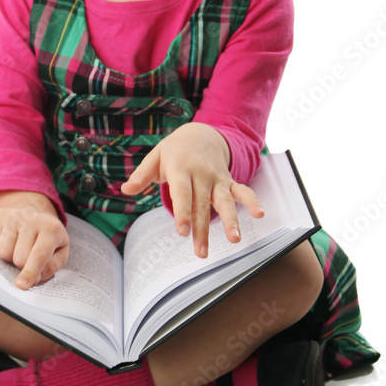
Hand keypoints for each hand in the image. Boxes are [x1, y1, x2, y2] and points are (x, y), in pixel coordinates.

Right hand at [0, 190, 69, 289]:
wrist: (34, 212)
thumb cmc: (48, 238)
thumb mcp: (59, 252)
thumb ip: (51, 268)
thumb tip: (35, 279)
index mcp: (52, 230)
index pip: (39, 255)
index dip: (31, 272)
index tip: (22, 285)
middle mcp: (31, 219)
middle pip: (19, 258)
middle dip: (22, 264)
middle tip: (29, 254)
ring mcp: (13, 216)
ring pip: (4, 253)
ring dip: (10, 257)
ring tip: (19, 246)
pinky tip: (9, 240)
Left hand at [120, 122, 263, 258]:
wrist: (201, 133)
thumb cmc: (174, 150)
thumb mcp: (156, 156)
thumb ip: (142, 174)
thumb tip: (125, 189)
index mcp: (181, 168)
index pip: (182, 193)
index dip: (183, 212)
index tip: (183, 232)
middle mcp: (201, 174)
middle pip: (202, 204)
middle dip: (202, 229)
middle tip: (201, 252)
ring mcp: (217, 179)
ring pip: (224, 201)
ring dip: (230, 220)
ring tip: (234, 239)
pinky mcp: (229, 181)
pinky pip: (242, 191)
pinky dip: (252, 202)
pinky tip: (260, 215)